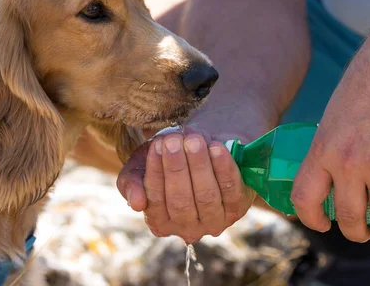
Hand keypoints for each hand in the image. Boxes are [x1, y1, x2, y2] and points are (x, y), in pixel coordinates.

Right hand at [117, 126, 255, 243]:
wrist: (199, 146)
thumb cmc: (165, 159)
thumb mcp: (141, 166)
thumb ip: (131, 182)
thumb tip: (136, 202)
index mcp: (160, 222)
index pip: (155, 202)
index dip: (155, 174)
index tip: (156, 146)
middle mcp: (187, 228)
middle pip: (181, 202)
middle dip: (176, 168)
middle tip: (173, 141)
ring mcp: (215, 221)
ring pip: (206, 197)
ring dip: (199, 166)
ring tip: (193, 140)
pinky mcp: (238, 208)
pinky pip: (231, 190)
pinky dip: (224, 168)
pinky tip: (216, 147)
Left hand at [291, 3, 369, 243]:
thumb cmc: (369, 84)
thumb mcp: (336, 117)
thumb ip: (333, 152)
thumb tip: (333, 187)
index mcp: (324, 147)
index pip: (305, 198)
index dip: (311, 219)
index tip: (321, 223)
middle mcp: (352, 162)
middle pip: (351, 218)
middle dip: (358, 232)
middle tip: (365, 231)